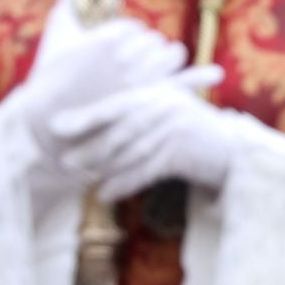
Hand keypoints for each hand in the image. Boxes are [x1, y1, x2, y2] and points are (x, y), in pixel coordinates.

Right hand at [10, 0, 191, 165]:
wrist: (51, 126)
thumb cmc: (51, 81)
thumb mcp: (56, 40)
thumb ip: (67, 9)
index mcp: (107, 41)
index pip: (133, 27)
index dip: (123, 38)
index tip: (112, 52)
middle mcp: (128, 60)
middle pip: (154, 41)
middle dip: (143, 50)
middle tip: (127, 65)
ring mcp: (141, 82)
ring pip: (171, 55)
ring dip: (163, 60)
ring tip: (146, 72)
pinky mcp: (150, 101)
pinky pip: (183, 82)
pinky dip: (201, 76)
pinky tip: (216, 74)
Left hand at [51, 66, 239, 201]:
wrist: (230, 148)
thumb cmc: (188, 130)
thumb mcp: (165, 112)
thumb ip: (133, 110)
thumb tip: (81, 120)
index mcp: (158, 91)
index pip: (115, 103)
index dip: (84, 115)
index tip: (54, 126)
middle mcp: (167, 105)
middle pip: (119, 129)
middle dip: (89, 147)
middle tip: (64, 161)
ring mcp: (176, 127)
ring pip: (130, 151)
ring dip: (103, 168)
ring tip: (82, 179)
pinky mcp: (183, 151)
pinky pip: (145, 170)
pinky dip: (124, 184)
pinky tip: (106, 193)